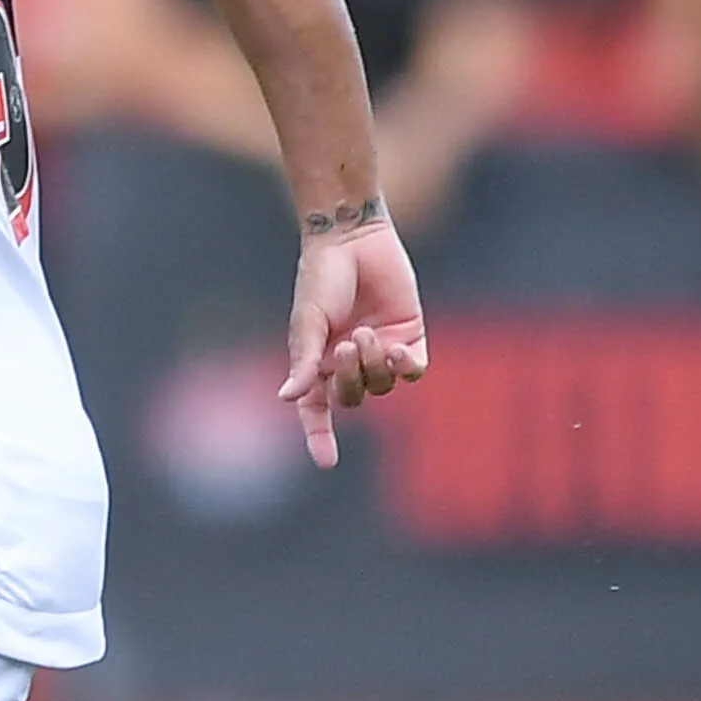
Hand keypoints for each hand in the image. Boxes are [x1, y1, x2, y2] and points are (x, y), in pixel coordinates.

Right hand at [279, 217, 428, 469]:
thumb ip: (302, 360)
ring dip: (374, 366)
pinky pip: (413, 371)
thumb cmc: (321, 278)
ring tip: (366, 334)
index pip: (317, 410)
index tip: (326, 461)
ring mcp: (380, 351)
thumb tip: (287, 399)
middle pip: (352, 397)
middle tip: (344, 346)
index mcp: (317, 363)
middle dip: (348, 379)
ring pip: (383, 385)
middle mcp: (348, 362)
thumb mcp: (307, 321)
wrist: (352, 238)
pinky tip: (397, 350)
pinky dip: (405, 368)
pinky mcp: (409, 336)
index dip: (319, 437)